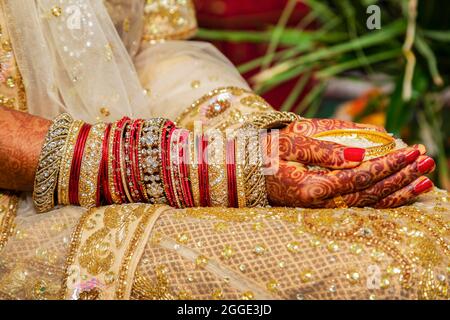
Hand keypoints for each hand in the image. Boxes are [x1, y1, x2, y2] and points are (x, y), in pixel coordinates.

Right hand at [265, 118, 434, 207]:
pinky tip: (403, 193)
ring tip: (426, 179)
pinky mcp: (328, 207)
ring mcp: (325, 209)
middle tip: (427, 159)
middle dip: (401, 176)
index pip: (359, 177)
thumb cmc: (269, 153)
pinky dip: (386, 200)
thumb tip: (359, 154)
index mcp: (312, 188)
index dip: (386, 165)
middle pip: (370, 192)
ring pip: (370, 204)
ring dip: (400, 191)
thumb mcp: (291, 143)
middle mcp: (321, 204)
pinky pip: (363, 207)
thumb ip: (324, 149)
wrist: (251, 172)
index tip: (409, 150)